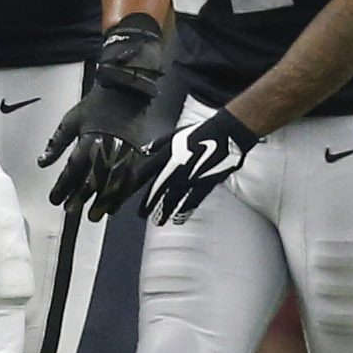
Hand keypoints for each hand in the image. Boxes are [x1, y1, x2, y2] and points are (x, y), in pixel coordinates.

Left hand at [39, 14, 164, 219]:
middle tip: (71, 211)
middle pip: (92, 181)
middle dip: (80, 198)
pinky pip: (128, 182)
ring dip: (102, 202)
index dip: (62, 187)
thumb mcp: (71, 120)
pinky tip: (114, 207)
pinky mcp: (134, 157)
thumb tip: (42, 162)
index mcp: (88, 141)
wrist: (125, 94)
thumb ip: (56, 143)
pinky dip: (121, 197)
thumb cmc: (97, 105)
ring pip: (112, 185)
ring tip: (94, 215)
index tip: (54, 199)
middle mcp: (106, 150)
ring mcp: (122, 155)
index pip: (72, 171)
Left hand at [139, 106, 259, 225]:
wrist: (226, 133)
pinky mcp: (205, 183)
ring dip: (165, 211)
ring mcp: (190, 177)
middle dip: (148, 204)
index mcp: (167, 155)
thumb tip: (145, 150)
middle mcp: (176, 168)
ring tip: (159, 221)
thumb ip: (159, 143)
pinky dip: (185, 210)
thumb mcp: (176, 134)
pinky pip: (192, 200)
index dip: (134, 185)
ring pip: (173, 198)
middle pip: (158, 190)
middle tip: (142, 215)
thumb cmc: (202, 132)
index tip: (125, 194)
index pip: (145, 173)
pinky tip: (180, 218)